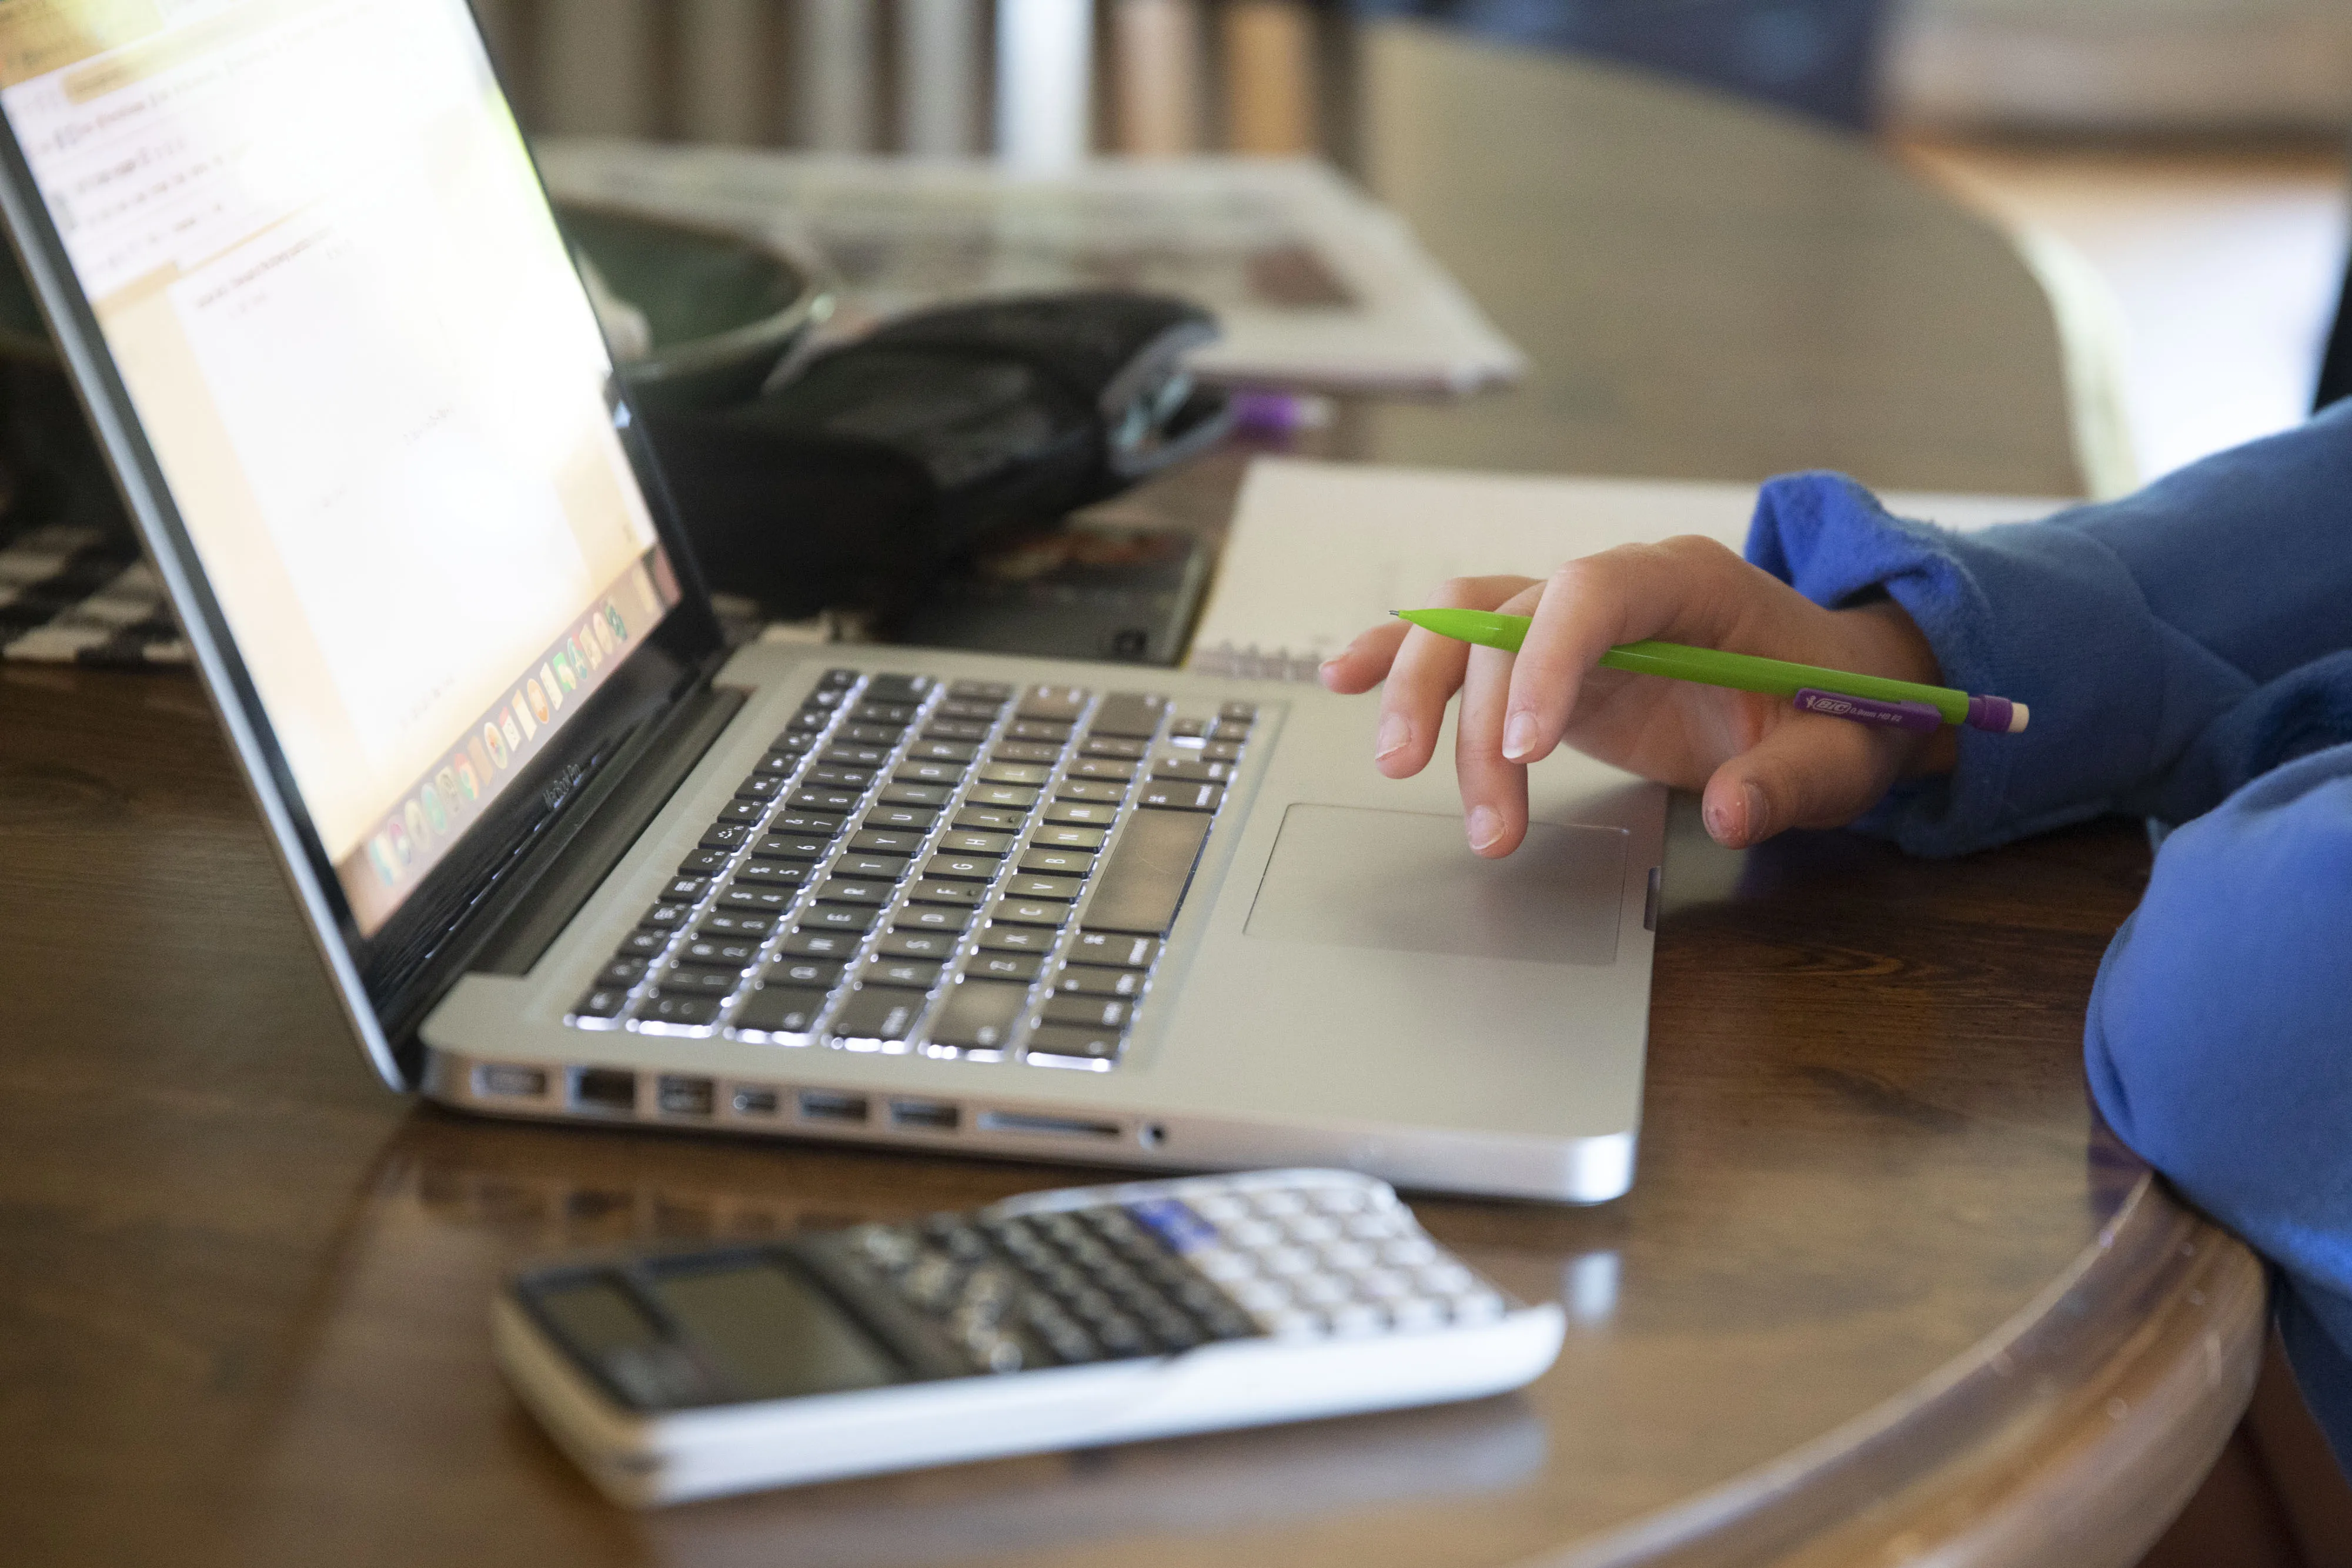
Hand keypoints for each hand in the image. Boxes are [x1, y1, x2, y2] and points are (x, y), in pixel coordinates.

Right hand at [1316, 536, 1956, 853]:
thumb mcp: (1842, 750)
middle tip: (1480, 814)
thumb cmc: (1838, 708)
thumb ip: (1790, 780)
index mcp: (1687, 583)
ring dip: (1425, 696)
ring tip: (1398, 771)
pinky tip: (1343, 676)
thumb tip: (1730, 812)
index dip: (1546, 659)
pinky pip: (1462, 643)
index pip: (1592, 592)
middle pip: (1509, 618)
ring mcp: (1572, 620)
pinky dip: (1400, 657)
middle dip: (1475, 712)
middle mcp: (1614, 586)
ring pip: (1467, 627)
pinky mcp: (1545, 661)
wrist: (1834, 690)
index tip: (1525, 749)